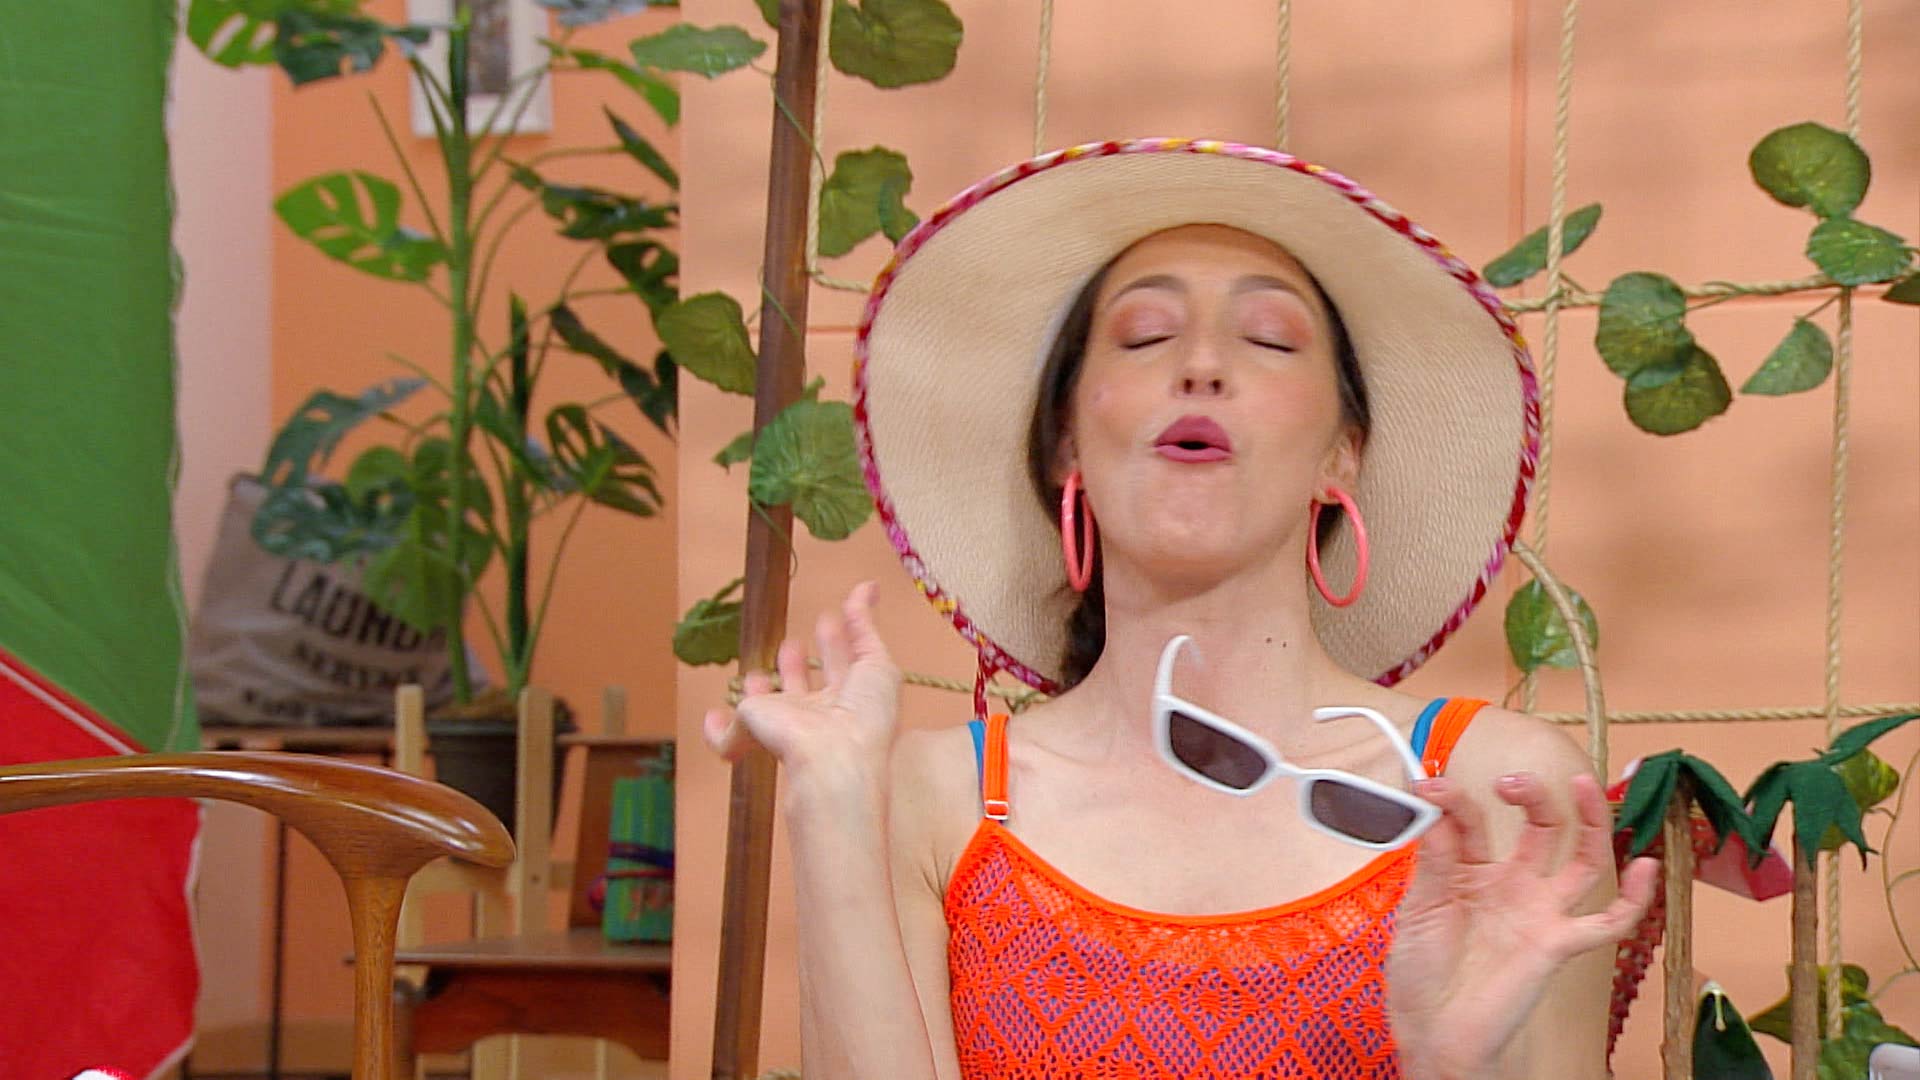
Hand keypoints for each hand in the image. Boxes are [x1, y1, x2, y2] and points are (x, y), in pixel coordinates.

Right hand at [701, 582, 902, 789]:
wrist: (834, 758)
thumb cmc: (865, 716)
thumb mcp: (877, 662)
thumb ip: (865, 626)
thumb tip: (867, 588)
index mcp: (851, 699)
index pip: (841, 666)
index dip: (836, 642)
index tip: (831, 618)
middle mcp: (817, 713)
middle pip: (803, 684)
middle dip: (797, 663)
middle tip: (793, 642)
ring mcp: (784, 721)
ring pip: (769, 705)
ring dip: (761, 687)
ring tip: (753, 675)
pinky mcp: (752, 727)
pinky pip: (728, 734)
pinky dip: (717, 731)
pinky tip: (712, 721)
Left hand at [1386, 771, 1657, 1078]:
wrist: (1433, 1033)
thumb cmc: (1421, 973)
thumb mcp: (1418, 907)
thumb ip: (1433, 859)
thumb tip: (1433, 805)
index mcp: (1471, 871)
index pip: (1473, 820)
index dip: (1454, 799)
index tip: (1430, 787)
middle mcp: (1512, 885)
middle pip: (1540, 828)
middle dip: (1531, 796)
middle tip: (1510, 782)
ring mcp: (1539, 913)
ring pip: (1582, 861)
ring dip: (1590, 821)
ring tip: (1582, 785)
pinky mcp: (1557, 945)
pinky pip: (1607, 924)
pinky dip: (1634, 899)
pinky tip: (1645, 867)